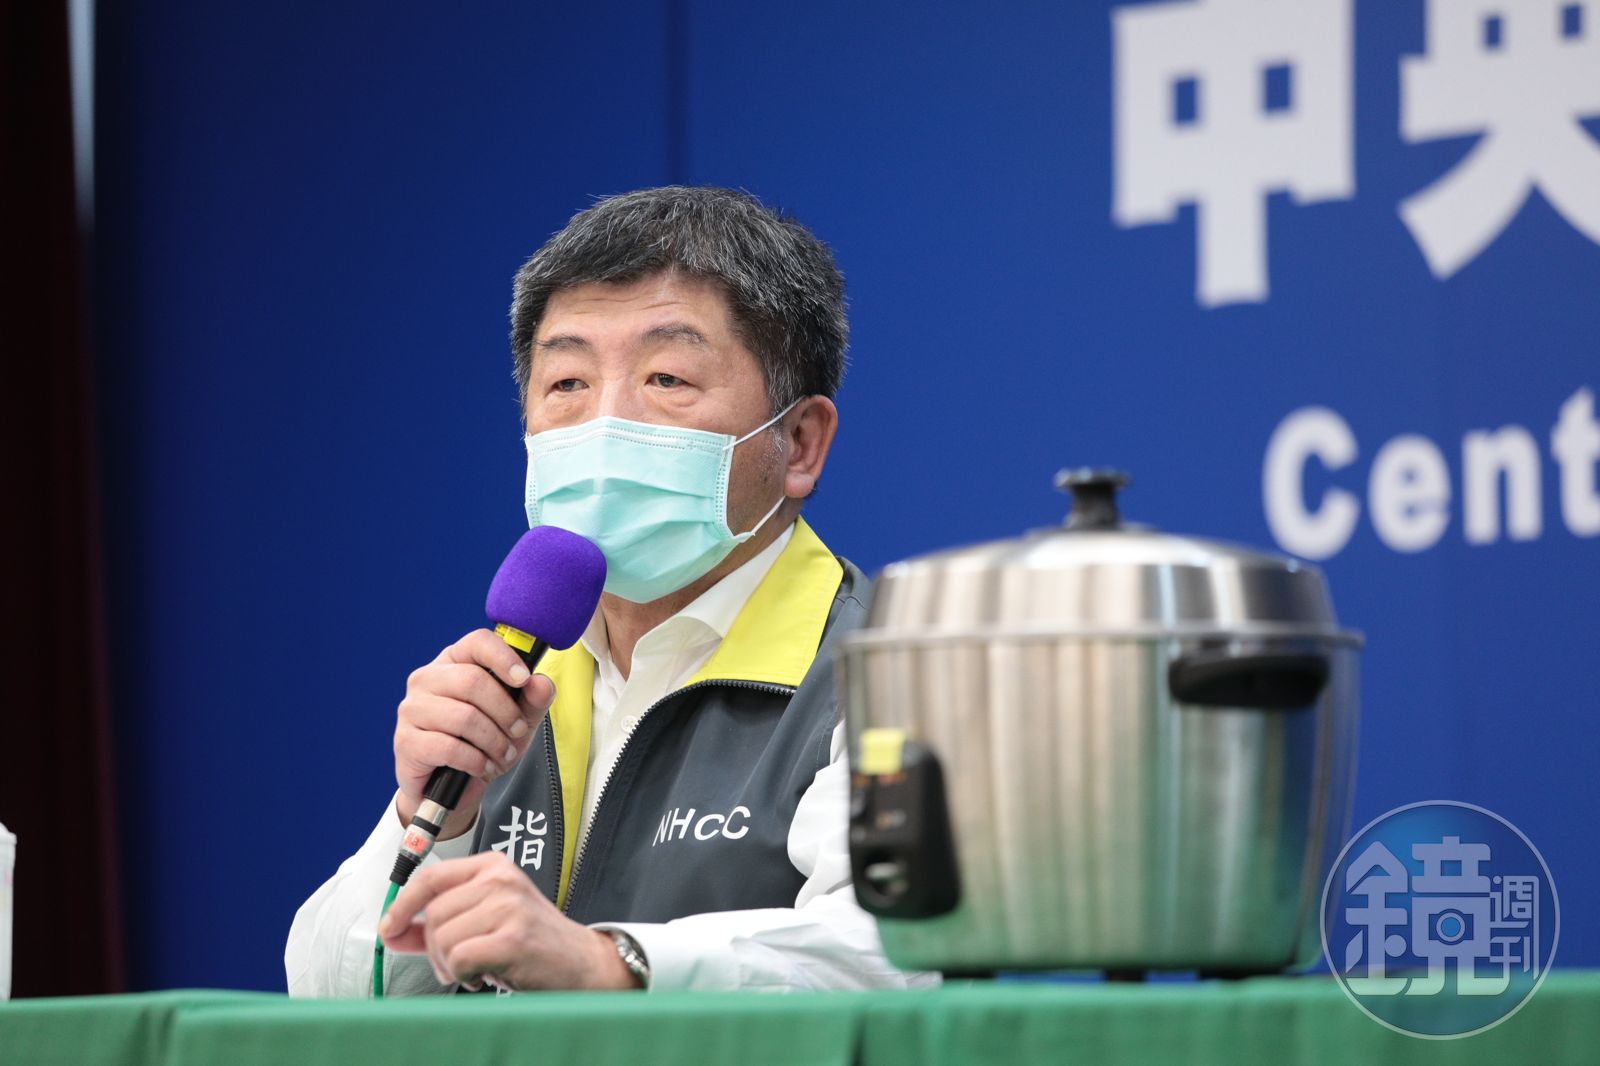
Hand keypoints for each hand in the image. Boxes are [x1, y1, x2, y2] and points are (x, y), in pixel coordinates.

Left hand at [378, 851, 640, 990]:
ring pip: (443, 937)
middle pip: (434, 913)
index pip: (431, 876)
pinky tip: (485, 975)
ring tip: (475, 969)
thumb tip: (393, 930)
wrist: (582, 963)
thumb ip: (440, 923)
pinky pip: (459, 958)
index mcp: (493, 866)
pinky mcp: (512, 937)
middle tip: (457, 964)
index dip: (403, 903)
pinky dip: (463, 975)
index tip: (390, 926)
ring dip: (450, 965)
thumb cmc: (533, 943)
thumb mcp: (486, 921)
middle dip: (434, 949)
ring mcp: (509, 906)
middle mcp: (501, 878)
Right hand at [394, 629, 556, 839]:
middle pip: (473, 681)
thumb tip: (540, 683)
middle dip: (505, 711)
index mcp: (454, 662)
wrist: (452, 788)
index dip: (503, 657)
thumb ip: (533, 700)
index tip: (524, 679)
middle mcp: (428, 678)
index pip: (477, 642)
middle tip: (517, 732)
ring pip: (463, 717)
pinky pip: (449, 747)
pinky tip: (482, 766)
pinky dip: (475, 761)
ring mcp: (412, 708)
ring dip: (493, 741)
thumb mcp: (518, 721)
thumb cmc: (483, 744)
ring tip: (502, 755)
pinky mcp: (405, 740)